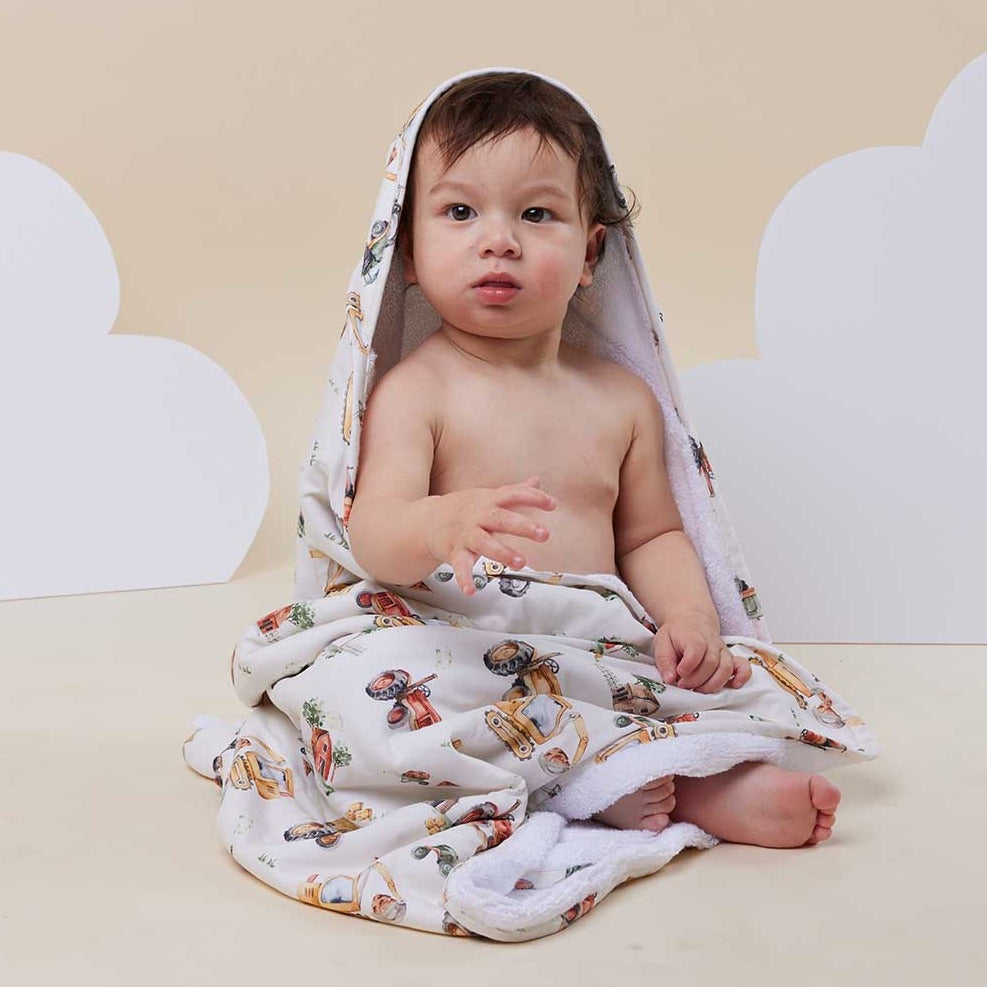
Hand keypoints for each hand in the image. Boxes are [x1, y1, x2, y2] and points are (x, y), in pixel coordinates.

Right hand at [426, 475, 555, 594]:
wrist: (429, 520)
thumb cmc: (466, 509)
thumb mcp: (489, 497)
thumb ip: (515, 491)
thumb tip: (537, 481)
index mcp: (490, 501)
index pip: (513, 494)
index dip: (533, 498)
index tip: (552, 505)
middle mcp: (478, 516)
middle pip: (501, 519)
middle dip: (522, 526)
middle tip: (544, 534)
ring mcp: (466, 535)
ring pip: (484, 543)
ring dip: (502, 553)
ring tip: (521, 563)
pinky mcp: (455, 552)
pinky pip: (460, 566)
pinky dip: (464, 579)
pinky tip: (471, 590)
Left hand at [653, 613, 751, 692]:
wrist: (692, 620)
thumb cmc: (677, 633)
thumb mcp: (662, 642)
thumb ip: (664, 660)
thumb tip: (669, 679)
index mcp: (694, 637)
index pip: (696, 650)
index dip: (688, 665)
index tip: (678, 674)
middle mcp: (712, 644)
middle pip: (711, 663)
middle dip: (696, 679)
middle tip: (683, 685)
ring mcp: (723, 651)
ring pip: (726, 668)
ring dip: (713, 684)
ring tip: (698, 689)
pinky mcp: (730, 658)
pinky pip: (743, 666)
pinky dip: (742, 677)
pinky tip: (734, 685)